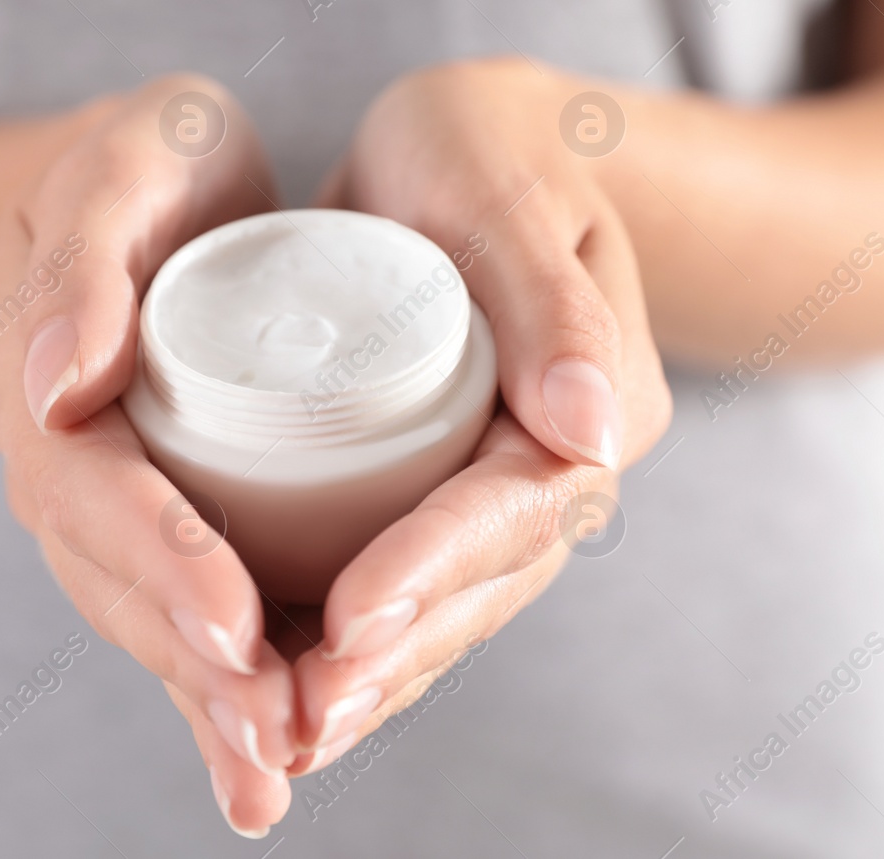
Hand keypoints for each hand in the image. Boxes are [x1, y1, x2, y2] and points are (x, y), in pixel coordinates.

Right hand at [0, 76, 293, 835]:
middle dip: (198, 662)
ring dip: (210, 701)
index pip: (91, 492)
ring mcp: (103, 506)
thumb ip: (84, 257)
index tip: (236, 620)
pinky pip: (176, 617)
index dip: (162, 556)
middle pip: (118, 583)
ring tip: (277, 770)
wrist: (145, 188)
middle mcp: (58, 467)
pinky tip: (259, 775)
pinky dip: (211, 698)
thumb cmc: (146, 164)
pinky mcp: (157, 524)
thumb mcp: (122, 169)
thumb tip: (52, 381)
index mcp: (36, 387)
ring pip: (147, 619)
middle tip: (280, 730)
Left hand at [294, 57, 670, 768]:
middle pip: (484, 582)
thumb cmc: (490, 147)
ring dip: (375, 677)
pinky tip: (291, 692)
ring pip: (450, 603)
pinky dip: (358, 642)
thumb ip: (551, 301)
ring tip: (288, 735)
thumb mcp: (509, 195)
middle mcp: (561, 461)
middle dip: (396, 653)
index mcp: (595, 400)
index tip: (350, 620)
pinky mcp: (449, 486)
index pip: (516, 506)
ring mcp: (508, 484)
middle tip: (303, 716)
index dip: (434, 567)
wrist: (476, 148)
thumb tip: (594, 433)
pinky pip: (412, 579)